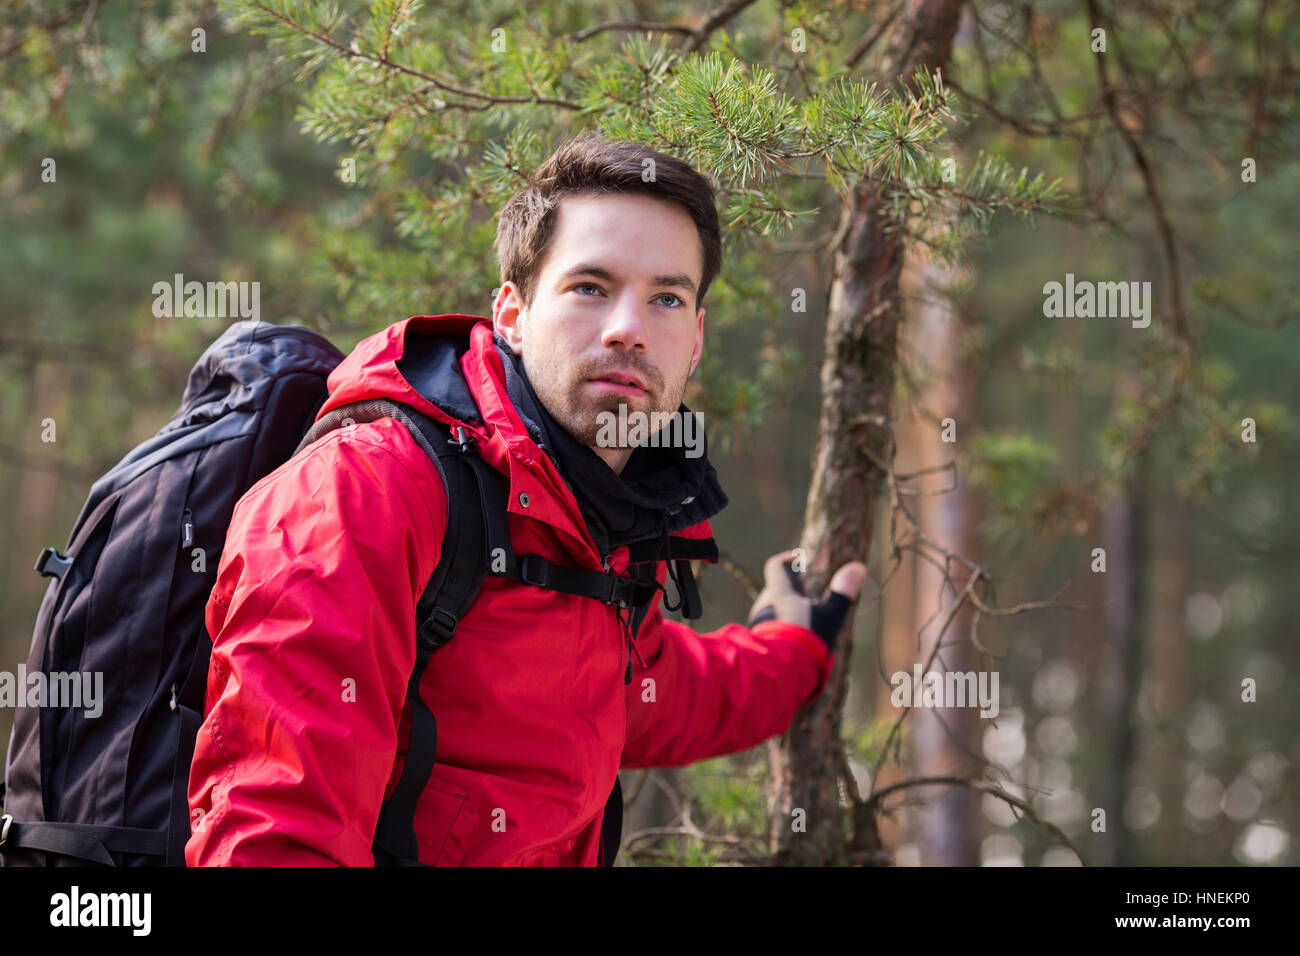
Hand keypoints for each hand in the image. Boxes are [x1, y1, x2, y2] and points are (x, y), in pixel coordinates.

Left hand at [746, 550, 867, 650]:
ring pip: (773, 609)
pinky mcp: (757, 642)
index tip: (801, 562)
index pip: (776, 566)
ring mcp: (757, 624)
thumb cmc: (805, 639)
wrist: (778, 673)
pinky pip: (769, 627)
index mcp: (778, 593)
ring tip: (808, 623)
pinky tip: (796, 641)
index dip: (788, 560)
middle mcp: (763, 605)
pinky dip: (782, 627)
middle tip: (813, 598)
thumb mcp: (829, 616)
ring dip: (788, 611)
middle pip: (776, 589)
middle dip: (793, 591)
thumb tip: (857, 567)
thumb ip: (841, 594)